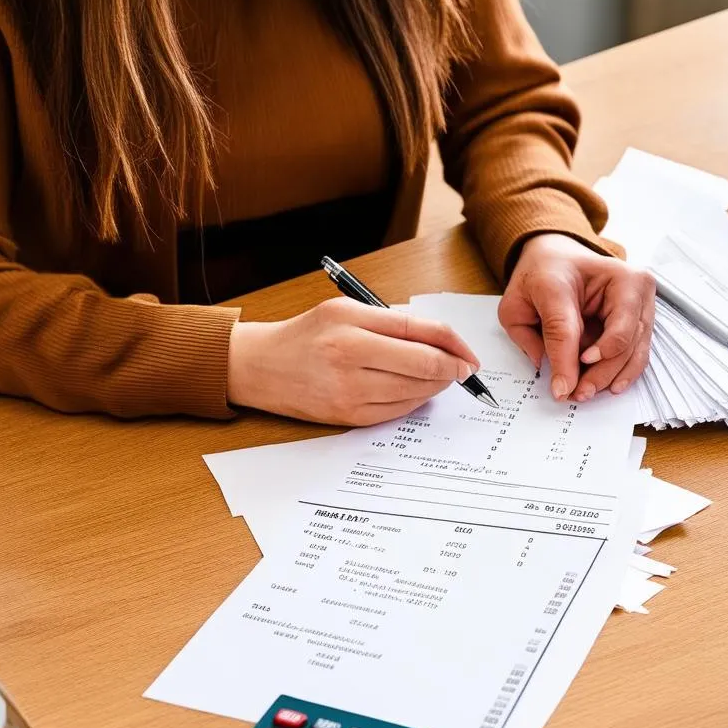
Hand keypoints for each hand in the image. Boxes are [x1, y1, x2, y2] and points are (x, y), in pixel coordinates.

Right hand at [227, 298, 480, 424]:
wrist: (260, 367)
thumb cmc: (305, 334)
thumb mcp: (345, 309)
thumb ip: (391, 320)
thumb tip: (439, 338)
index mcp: (351, 326)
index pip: (420, 334)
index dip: (453, 345)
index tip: (468, 355)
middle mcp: (349, 359)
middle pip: (423, 366)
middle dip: (451, 369)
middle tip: (461, 370)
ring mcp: (349, 393)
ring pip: (415, 392)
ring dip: (435, 386)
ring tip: (438, 377)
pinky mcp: (348, 417)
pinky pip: (397, 412)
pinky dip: (414, 401)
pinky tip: (415, 391)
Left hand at [499, 233, 654, 401]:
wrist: (560, 258)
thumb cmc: (545, 275)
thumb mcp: (519, 302)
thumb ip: (528, 336)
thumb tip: (553, 373)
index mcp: (594, 270)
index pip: (576, 325)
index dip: (568, 360)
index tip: (561, 388)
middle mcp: (630, 282)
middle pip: (620, 340)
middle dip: (598, 373)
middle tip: (576, 392)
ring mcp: (643, 300)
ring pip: (633, 351)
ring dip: (610, 377)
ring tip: (586, 391)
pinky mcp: (644, 318)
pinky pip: (638, 352)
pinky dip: (623, 372)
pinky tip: (608, 384)